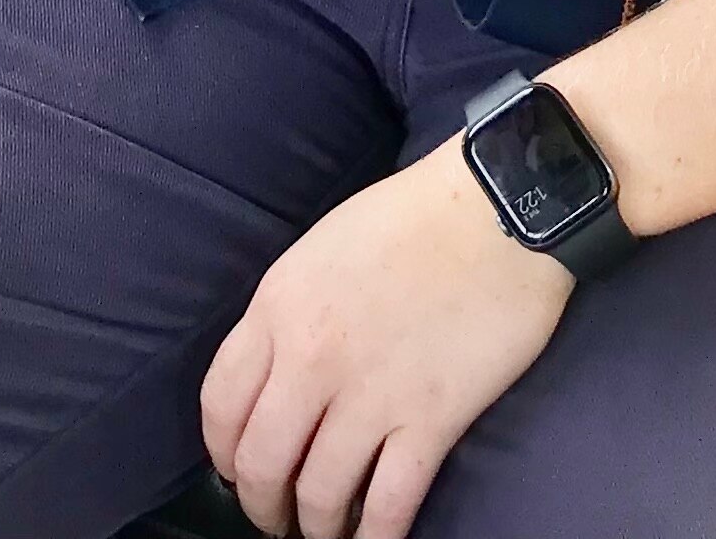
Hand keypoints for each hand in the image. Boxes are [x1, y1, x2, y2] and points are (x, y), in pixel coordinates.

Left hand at [200, 152, 572, 538]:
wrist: (495, 210)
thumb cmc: (409, 218)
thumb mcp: (318, 251)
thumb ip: (287, 313)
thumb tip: (276, 372)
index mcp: (277, 309)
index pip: (220, 405)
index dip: (221, 452)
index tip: (235, 471)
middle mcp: (311, 359)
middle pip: (260, 462)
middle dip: (262, 505)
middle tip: (275, 519)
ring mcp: (370, 394)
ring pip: (318, 494)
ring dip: (314, 528)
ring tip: (322, 536)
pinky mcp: (431, 419)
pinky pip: (389, 503)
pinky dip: (374, 536)